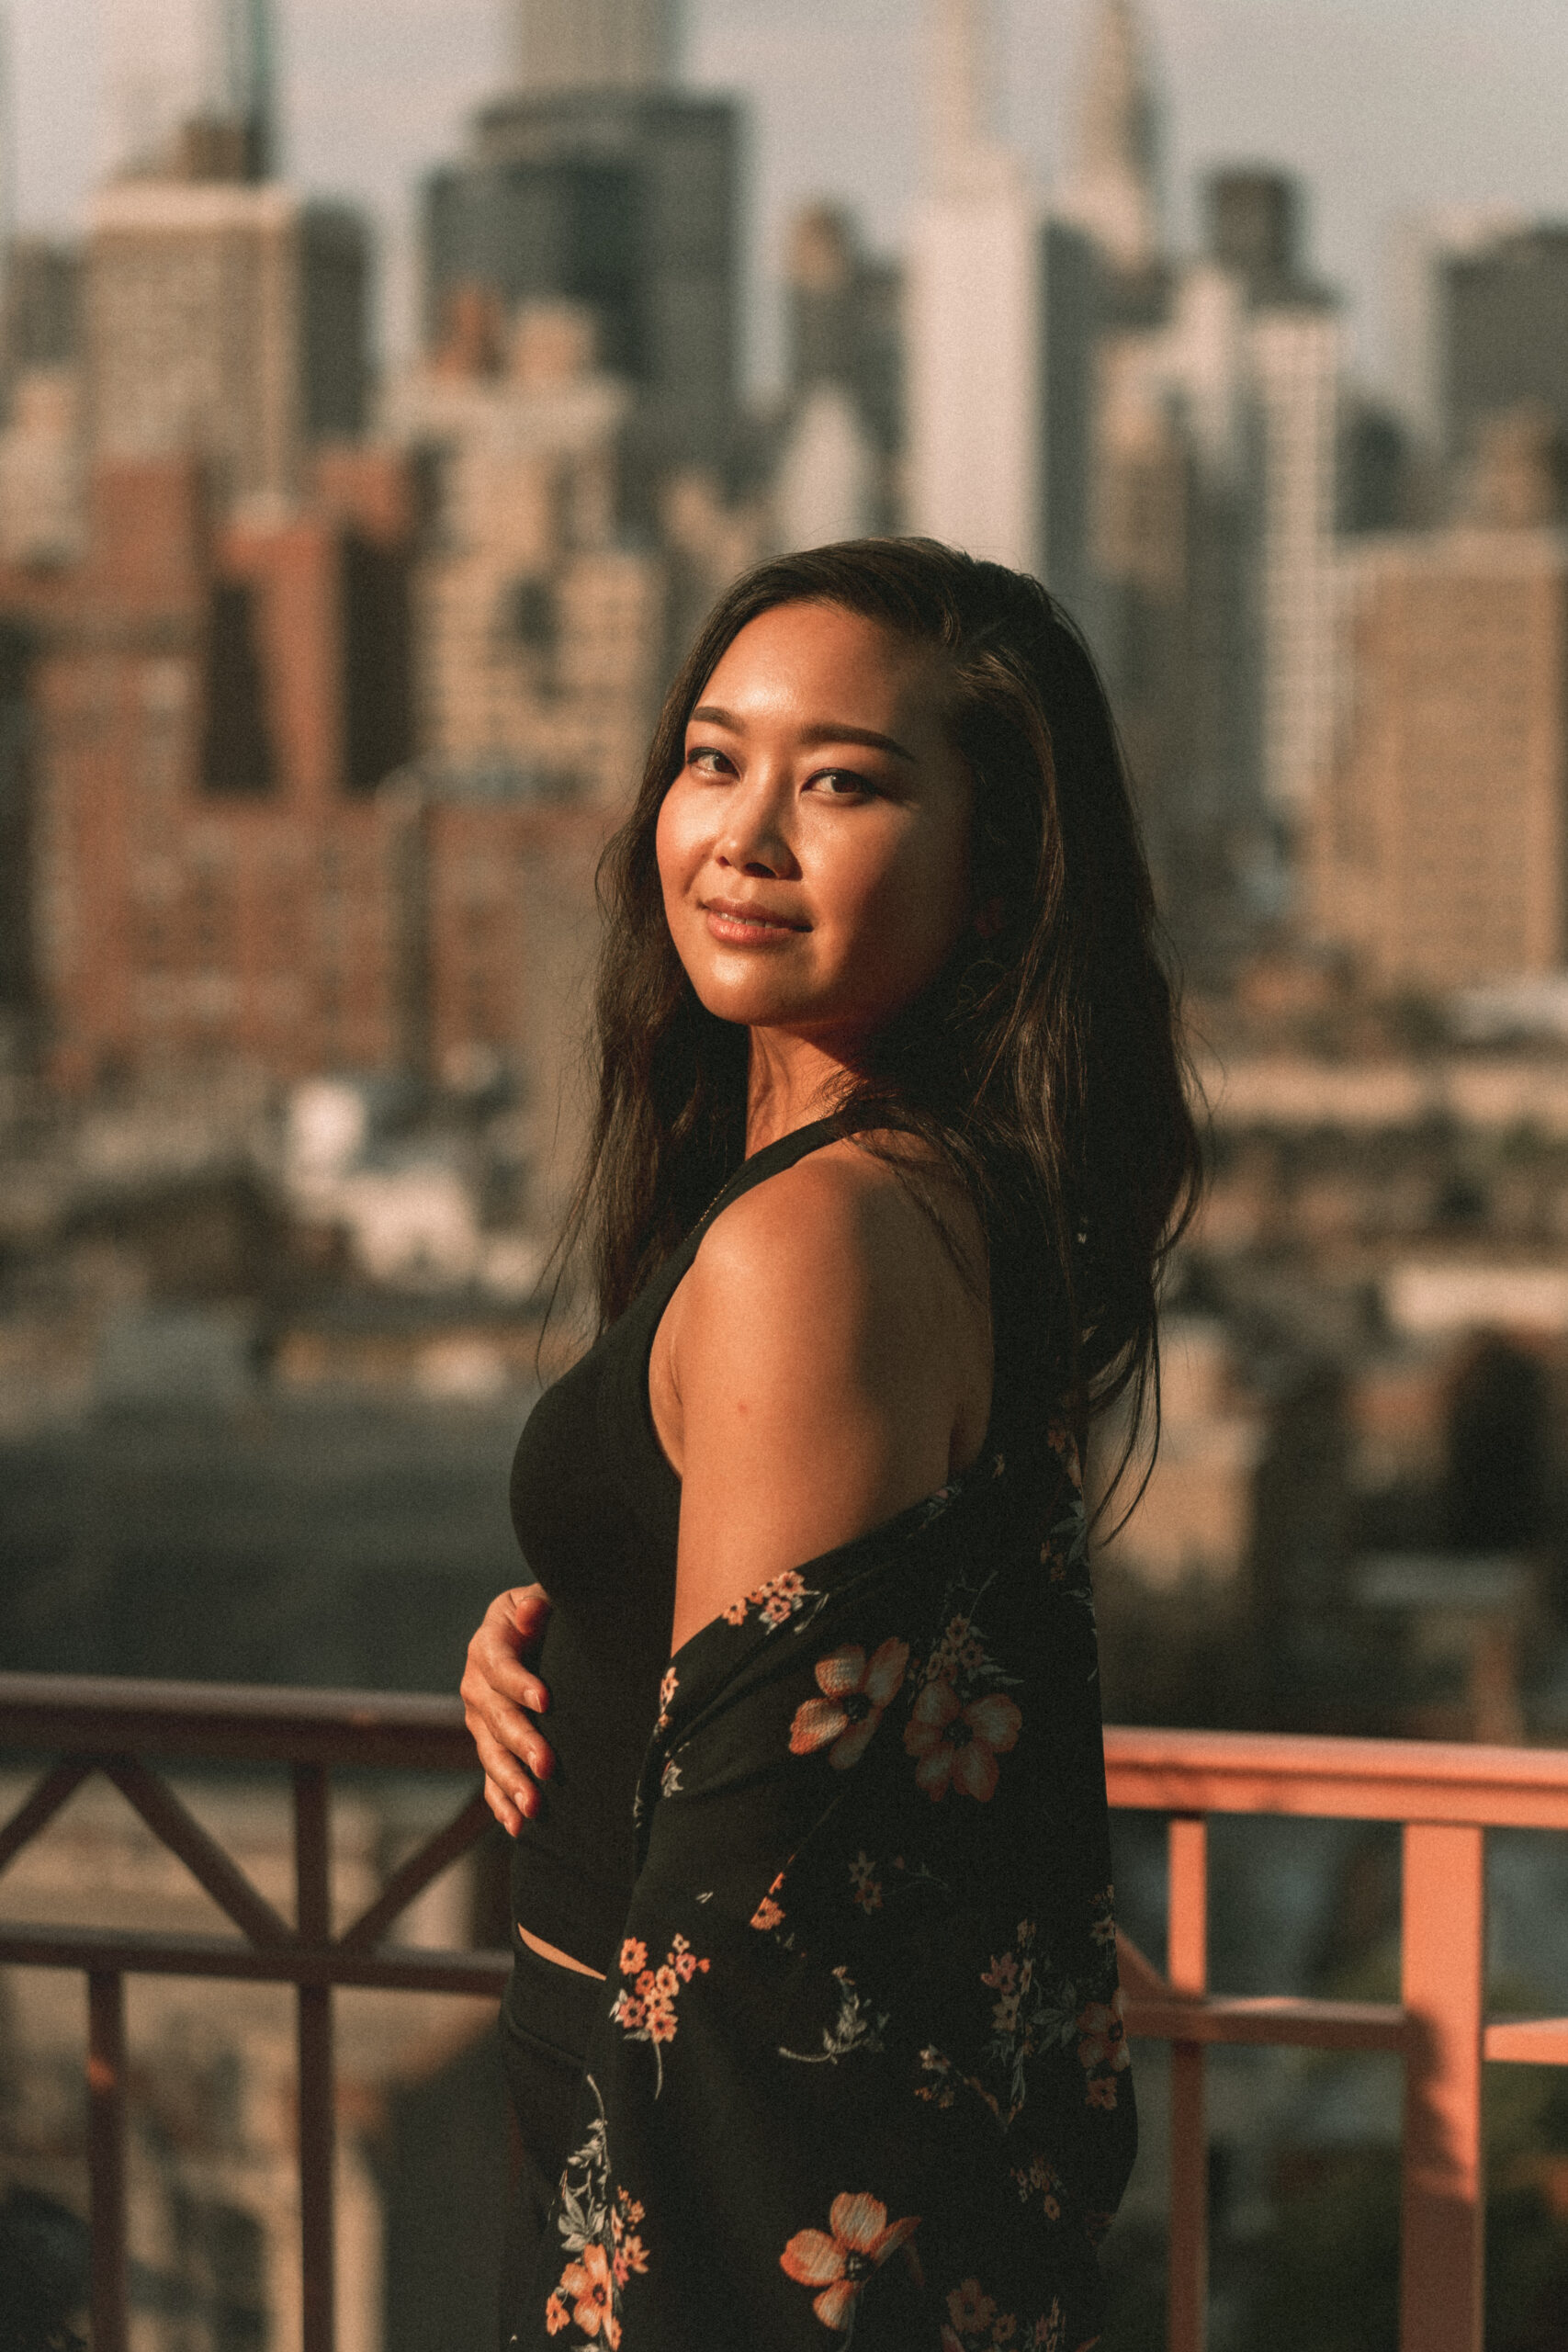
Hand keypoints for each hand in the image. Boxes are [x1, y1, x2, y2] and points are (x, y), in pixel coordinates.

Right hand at [461, 1584, 554, 1835]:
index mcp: (489, 1644)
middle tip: (547, 1766)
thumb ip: (539, 1603)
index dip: (520, 1683)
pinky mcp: (488, 1745)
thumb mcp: (544, 1598)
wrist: (536, 1633)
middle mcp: (477, 1684)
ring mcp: (479, 1719)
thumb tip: (529, 1614)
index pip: (500, 1665)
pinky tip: (517, 1825)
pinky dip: (501, 1802)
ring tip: (534, 1807)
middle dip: (521, 1742)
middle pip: (495, 1716)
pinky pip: (490, 1777)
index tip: (546, 1700)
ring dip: (511, 1781)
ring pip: (490, 1753)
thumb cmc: (549, 1613)